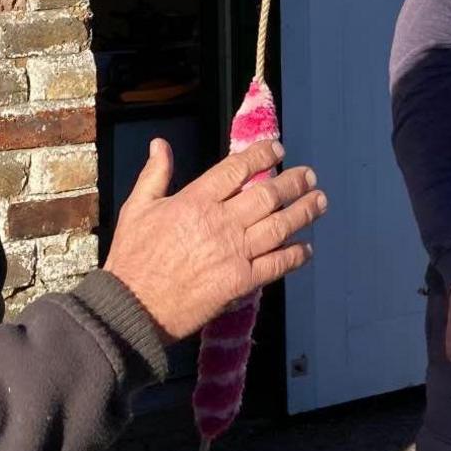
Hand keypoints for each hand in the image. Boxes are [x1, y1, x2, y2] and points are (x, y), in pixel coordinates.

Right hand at [105, 138, 328, 343]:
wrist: (131, 306)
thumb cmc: (131, 258)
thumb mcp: (136, 208)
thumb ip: (154, 174)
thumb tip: (160, 144)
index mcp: (195, 200)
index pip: (237, 169)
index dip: (262, 156)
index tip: (278, 150)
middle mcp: (220, 222)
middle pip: (267, 194)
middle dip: (293, 182)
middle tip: (309, 176)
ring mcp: (233, 252)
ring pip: (279, 226)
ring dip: (303, 212)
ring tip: (319, 202)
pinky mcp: (240, 281)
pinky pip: (276, 265)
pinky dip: (295, 255)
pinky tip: (306, 248)